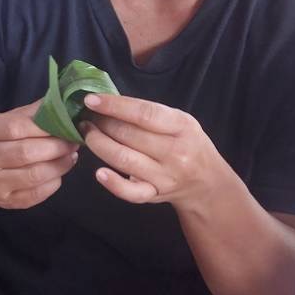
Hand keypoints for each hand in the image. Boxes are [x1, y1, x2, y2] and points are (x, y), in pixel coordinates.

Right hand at [0, 101, 79, 210]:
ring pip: (34, 175)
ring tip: (70, 156)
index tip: (65, 125)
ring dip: (60, 165)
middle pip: (26, 153)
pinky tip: (58, 173)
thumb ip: (31, 113)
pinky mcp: (5, 201)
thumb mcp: (5, 120)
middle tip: (73, 142)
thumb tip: (62, 101)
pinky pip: (36, 194)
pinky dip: (53, 183)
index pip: (15, 128)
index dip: (44, 126)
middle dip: (56, 147)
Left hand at [80, 93, 237, 209]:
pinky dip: (113, 183)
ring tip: (87, 133)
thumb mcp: (180, 122)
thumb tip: (108, 101)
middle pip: (129, 135)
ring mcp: (164, 176)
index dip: (114, 105)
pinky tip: (99, 172)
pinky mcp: (154, 194)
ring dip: (98, 144)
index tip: (91, 100)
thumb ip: (150, 113)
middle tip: (87, 117)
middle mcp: (175, 152)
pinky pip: (130, 192)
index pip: (144, 113)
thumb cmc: (187, 144)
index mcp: (182, 126)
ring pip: (124, 160)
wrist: (207, 183)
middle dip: (101, 123)